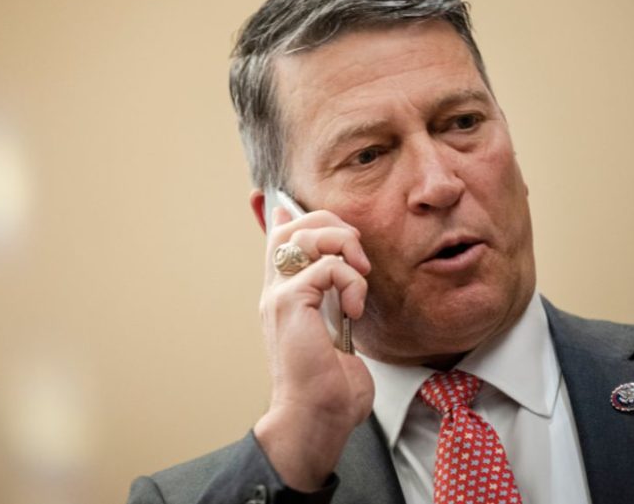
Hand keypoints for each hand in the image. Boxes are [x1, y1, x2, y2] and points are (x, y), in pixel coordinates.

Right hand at [252, 207, 373, 490]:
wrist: (317, 416)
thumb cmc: (329, 385)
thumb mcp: (337, 333)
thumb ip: (335, 301)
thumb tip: (342, 275)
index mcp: (283, 294)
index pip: (280, 236)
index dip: (302, 217)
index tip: (334, 235)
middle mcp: (274, 289)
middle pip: (292, 224)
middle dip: (334, 226)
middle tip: (357, 258)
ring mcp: (278, 294)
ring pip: (305, 233)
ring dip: (344, 245)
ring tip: (359, 275)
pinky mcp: (290, 302)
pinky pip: (327, 266)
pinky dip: (351, 283)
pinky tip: (353, 311)